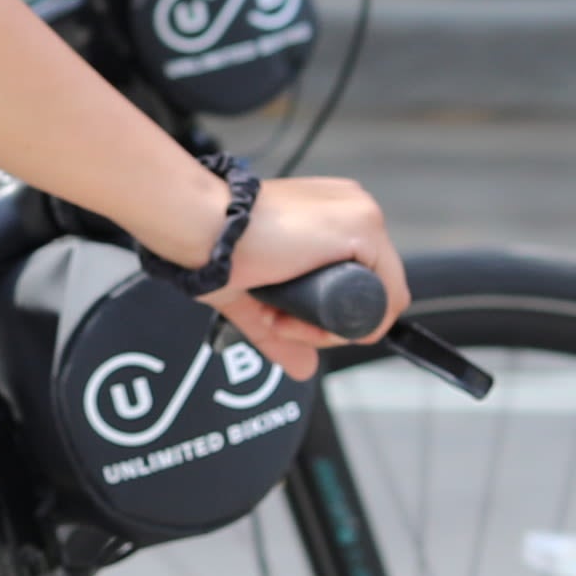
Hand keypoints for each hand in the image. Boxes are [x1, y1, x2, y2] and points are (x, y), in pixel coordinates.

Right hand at [197, 171, 401, 381]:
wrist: (197, 223)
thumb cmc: (215, 243)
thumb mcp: (258, 294)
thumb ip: (282, 330)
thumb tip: (304, 368)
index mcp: (335, 213)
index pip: (360, 277)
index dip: (325, 311)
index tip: (281, 314)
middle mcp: (355, 206)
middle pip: (371, 290)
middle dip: (325, 321)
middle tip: (278, 320)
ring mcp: (363, 216)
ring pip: (377, 300)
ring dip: (329, 327)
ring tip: (280, 318)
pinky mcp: (363, 230)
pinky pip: (379, 302)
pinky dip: (341, 327)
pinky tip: (296, 317)